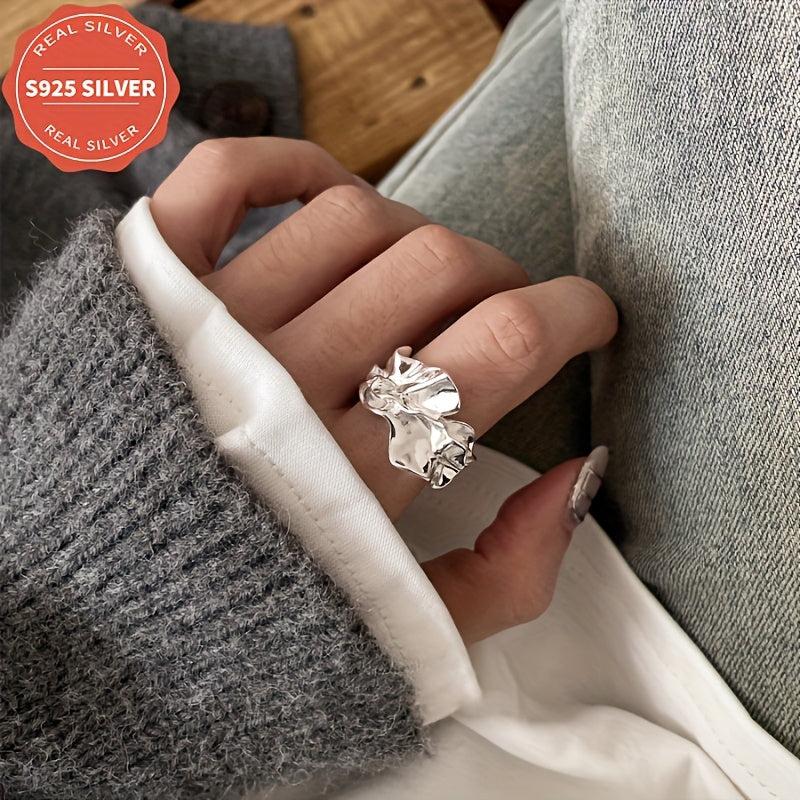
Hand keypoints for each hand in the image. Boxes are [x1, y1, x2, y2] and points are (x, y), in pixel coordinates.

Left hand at [150, 138, 616, 643]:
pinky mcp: (147, 292)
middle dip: (502, 275)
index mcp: (357, 480)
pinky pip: (224, 182)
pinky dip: (289, 165)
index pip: (504, 341)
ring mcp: (209, 328)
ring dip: (414, 233)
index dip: (573, 310)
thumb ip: (506, 574)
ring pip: (355, 218)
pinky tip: (333, 195)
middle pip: (440, 265)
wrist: (86, 623)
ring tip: (417, 276)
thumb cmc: (248, 631)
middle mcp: (284, 389)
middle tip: (500, 307)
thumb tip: (577, 475)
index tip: (586, 313)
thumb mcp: (399, 641)